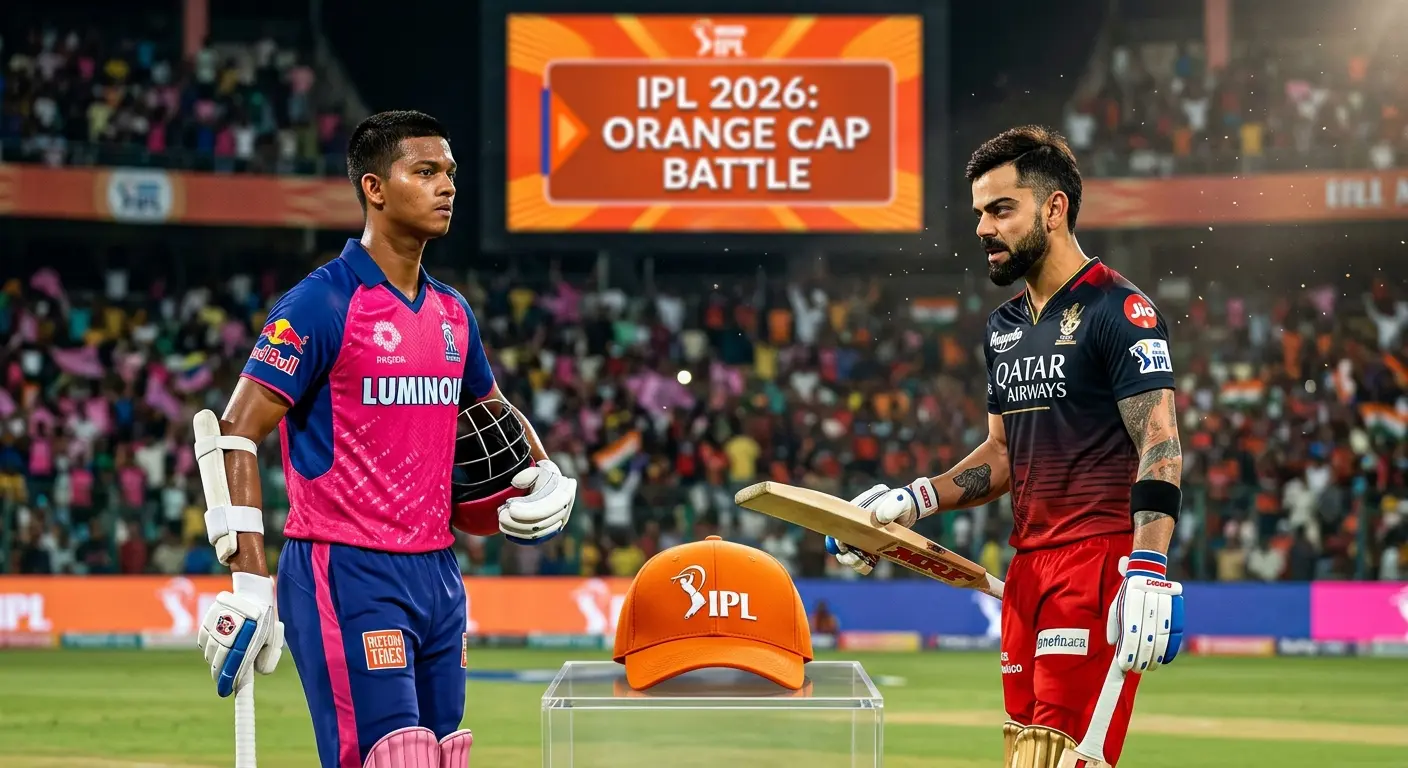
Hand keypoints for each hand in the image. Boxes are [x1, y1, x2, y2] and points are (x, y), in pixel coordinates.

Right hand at [198, 572, 284, 696]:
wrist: (252, 593)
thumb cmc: (265, 620)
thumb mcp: (273, 639)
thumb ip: (269, 658)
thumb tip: (258, 673)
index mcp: (249, 635)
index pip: (236, 663)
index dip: (228, 679)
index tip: (225, 692)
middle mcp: (230, 630)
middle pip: (218, 661)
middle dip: (221, 673)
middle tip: (224, 681)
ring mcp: (216, 624)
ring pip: (209, 653)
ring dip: (215, 660)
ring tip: (225, 658)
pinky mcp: (207, 620)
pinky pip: (203, 642)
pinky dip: (208, 647)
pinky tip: (217, 645)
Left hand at [499, 459, 575, 543]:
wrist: (546, 484)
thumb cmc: (540, 476)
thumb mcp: (536, 470)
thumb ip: (528, 474)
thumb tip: (516, 483)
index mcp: (565, 493)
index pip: (547, 509)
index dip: (528, 512)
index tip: (510, 507)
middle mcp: (564, 511)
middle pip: (540, 523)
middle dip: (518, 522)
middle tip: (500, 515)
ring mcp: (558, 523)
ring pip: (536, 533)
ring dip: (516, 530)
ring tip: (501, 522)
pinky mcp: (550, 531)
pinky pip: (534, 538)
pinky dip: (519, 536)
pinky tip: (507, 530)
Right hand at [824, 479, 937, 575]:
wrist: (910, 507)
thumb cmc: (900, 501)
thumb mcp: (897, 502)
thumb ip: (890, 508)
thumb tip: (879, 519)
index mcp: (855, 510)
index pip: (840, 525)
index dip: (838, 537)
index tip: (843, 547)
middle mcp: (856, 522)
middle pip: (843, 540)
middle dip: (844, 552)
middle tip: (852, 559)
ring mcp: (863, 533)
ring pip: (852, 549)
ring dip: (853, 559)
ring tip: (860, 564)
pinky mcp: (872, 542)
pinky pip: (863, 554)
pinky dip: (863, 561)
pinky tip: (867, 565)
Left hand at [1106, 550, 1183, 673]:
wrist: (1148, 571)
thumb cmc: (1128, 594)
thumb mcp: (1116, 604)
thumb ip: (1114, 624)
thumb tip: (1114, 644)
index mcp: (1131, 602)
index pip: (1130, 633)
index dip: (1129, 651)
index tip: (1125, 665)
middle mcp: (1148, 604)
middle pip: (1147, 637)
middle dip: (1142, 657)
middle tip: (1137, 670)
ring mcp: (1164, 605)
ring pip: (1162, 637)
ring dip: (1156, 655)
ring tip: (1150, 667)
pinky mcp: (1176, 608)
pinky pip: (1176, 632)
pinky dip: (1170, 648)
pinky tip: (1164, 660)